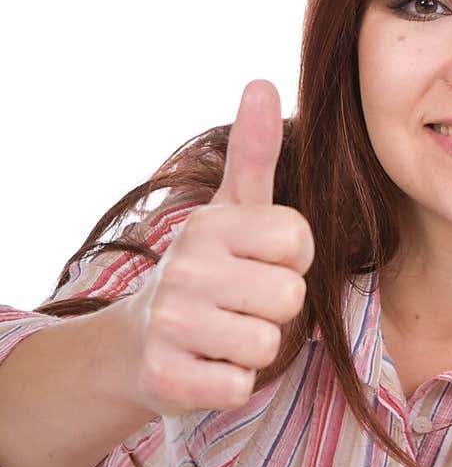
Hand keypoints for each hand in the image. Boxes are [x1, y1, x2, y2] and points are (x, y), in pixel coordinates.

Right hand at [124, 79, 314, 416]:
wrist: (138, 342)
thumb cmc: (205, 272)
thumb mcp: (230, 211)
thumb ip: (254, 154)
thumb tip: (262, 80)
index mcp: (210, 225)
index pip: (299, 241)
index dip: (292, 261)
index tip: (261, 263)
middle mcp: (185, 268)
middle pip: (289, 295)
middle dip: (273, 309)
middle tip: (240, 306)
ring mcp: (172, 323)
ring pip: (268, 344)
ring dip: (254, 350)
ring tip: (224, 335)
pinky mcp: (166, 377)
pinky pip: (239, 386)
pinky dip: (230, 384)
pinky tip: (206, 365)